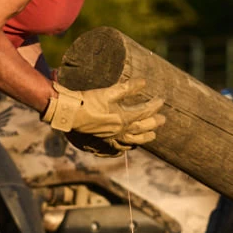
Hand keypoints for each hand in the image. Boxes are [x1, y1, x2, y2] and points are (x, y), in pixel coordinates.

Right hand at [41, 78, 164, 143]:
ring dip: (143, 138)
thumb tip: (144, 82)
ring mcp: (111, 140)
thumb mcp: (108, 92)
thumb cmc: (88, 102)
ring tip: (152, 136)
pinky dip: (123, 149)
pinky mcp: (101, 145)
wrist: (69, 115)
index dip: (154, 105)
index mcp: (123, 118)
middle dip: (154, 123)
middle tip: (163, 120)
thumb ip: (127, 88)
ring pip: (132, 142)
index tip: (161, 100)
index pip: (145, 112)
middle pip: (142, 129)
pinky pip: (115, 150)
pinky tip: (125, 149)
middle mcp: (120, 132)